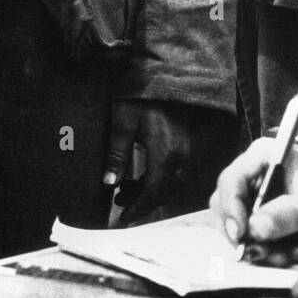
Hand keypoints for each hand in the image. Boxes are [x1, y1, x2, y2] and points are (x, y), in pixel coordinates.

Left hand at [105, 99, 234, 224]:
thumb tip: (109, 183)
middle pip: (164, 192)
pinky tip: (140, 176)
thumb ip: (117, 154)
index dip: (139, 208)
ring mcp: (187, 151)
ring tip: (125, 190)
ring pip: (170, 184)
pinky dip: (158, 180)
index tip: (124, 219)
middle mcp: (181, 156)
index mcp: (166, 153)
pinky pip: (175, 173)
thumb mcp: (123, 121)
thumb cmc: (142, 97)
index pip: (154, 192)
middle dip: (142, 202)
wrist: (167, 78)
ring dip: (149, 191)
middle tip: (120, 203)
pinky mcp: (187, 146)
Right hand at [210, 138, 297, 250]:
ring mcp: (253, 203)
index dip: (230, 207)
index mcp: (265, 157)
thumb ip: (291, 213)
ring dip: (257, 249)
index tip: (240, 235)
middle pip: (224, 207)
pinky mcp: (258, 226)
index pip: (232, 179)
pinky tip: (290, 255)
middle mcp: (253, 178)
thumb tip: (255, 228)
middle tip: (265, 253)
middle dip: (243, 235)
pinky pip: (247, 245)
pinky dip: (264, 256)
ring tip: (290, 254)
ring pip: (234, 230)